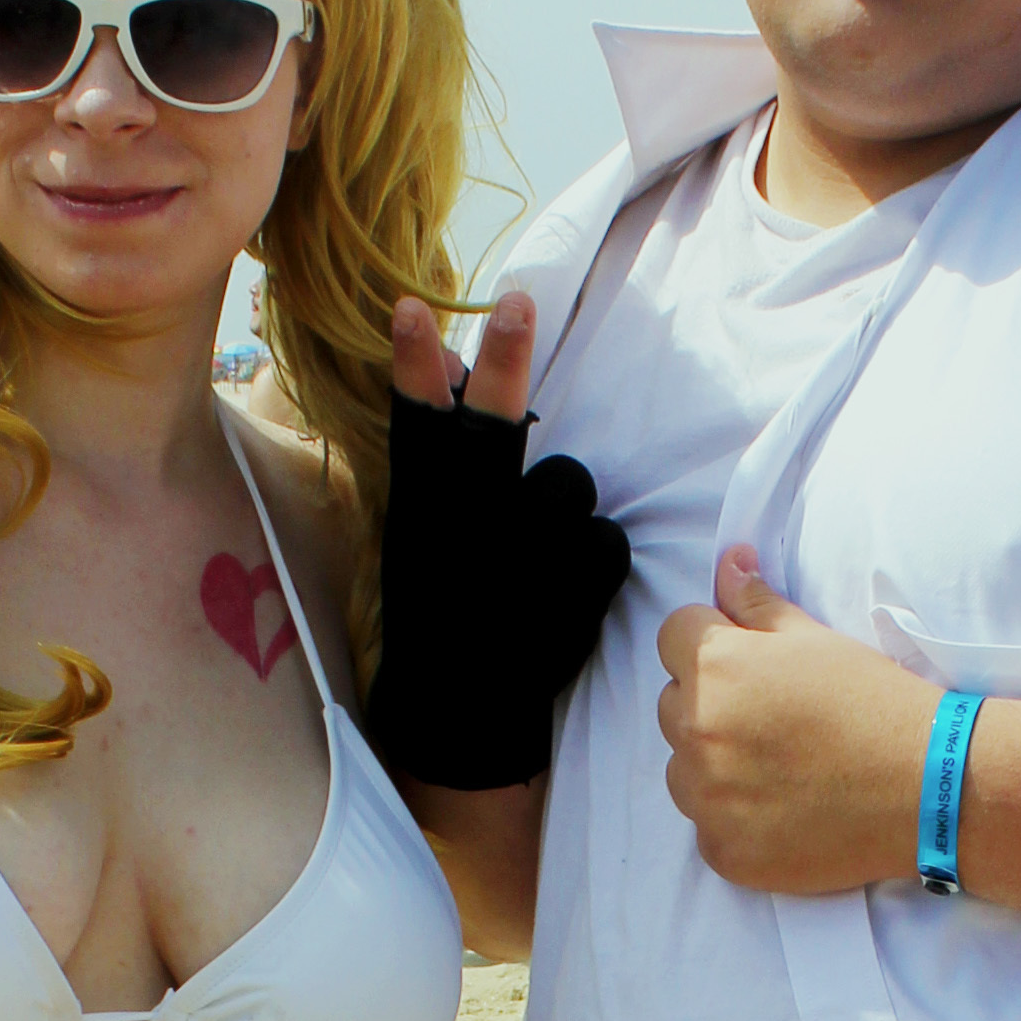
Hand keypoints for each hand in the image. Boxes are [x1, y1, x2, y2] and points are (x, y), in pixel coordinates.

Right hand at [367, 292, 631, 791]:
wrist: (461, 718)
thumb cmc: (436, 620)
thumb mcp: (419, 539)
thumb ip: (439, 462)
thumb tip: (453, 368)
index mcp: (423, 516)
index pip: (417, 429)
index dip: (415, 367)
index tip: (413, 307)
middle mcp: (467, 531)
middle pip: (494, 434)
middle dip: (505, 362)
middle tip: (518, 303)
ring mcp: (520, 563)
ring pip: (569, 487)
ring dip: (565, 511)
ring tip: (539, 560)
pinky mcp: (573, 591)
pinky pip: (606, 540)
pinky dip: (596, 560)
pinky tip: (567, 593)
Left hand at [654, 552, 932, 896]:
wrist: (924, 788)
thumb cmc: (873, 702)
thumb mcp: (816, 639)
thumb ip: (757, 604)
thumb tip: (729, 565)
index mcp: (715, 668)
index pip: (673, 636)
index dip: (710, 641)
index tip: (748, 660)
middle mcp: (696, 731)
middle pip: (672, 704)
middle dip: (709, 702)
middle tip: (772, 716)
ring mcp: (705, 798)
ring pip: (682, 769)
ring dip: (713, 763)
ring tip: (777, 765)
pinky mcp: (723, 850)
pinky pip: (707, 825)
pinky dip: (734, 818)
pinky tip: (785, 808)